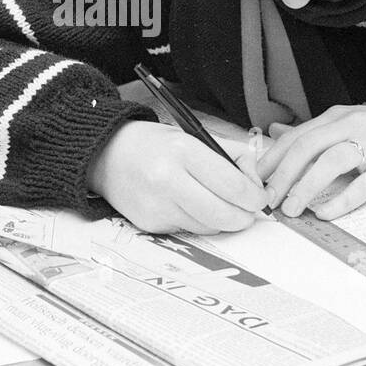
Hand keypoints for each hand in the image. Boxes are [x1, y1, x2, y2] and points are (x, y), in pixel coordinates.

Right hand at [87, 121, 269, 235]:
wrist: (107, 155)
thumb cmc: (155, 145)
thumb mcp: (194, 136)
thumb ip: (232, 156)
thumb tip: (257, 185)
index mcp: (183, 151)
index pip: (233, 185)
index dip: (254, 197)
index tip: (258, 198)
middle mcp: (167, 180)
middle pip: (224, 215)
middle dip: (243, 217)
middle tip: (247, 211)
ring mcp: (157, 206)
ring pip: (209, 227)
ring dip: (221, 221)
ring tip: (216, 203)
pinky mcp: (149, 224)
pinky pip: (188, 230)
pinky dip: (197, 222)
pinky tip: (188, 205)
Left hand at [255, 102, 365, 221]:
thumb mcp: (350, 121)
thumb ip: (315, 131)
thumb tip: (277, 133)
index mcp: (338, 117)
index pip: (296, 136)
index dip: (273, 159)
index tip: (256, 180)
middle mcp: (351, 127)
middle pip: (307, 147)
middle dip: (282, 175)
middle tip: (268, 198)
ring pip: (330, 162)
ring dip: (306, 187)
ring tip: (291, 208)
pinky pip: (363, 185)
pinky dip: (342, 201)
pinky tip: (326, 213)